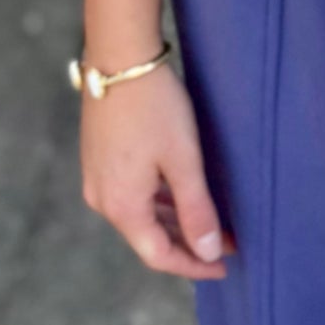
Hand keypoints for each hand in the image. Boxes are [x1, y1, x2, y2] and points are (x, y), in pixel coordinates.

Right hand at [79, 59, 235, 278]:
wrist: (120, 58)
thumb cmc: (155, 107)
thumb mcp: (183, 159)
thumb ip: (196, 210)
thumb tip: (208, 252)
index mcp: (121, 206)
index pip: (158, 255)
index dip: (193, 265)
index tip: (225, 266)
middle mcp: (102, 199)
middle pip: (148, 237)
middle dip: (188, 244)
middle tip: (228, 242)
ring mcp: (97, 178)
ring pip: (141, 215)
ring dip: (175, 222)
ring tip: (212, 220)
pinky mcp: (99, 159)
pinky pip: (132, 195)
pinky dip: (159, 202)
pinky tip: (183, 194)